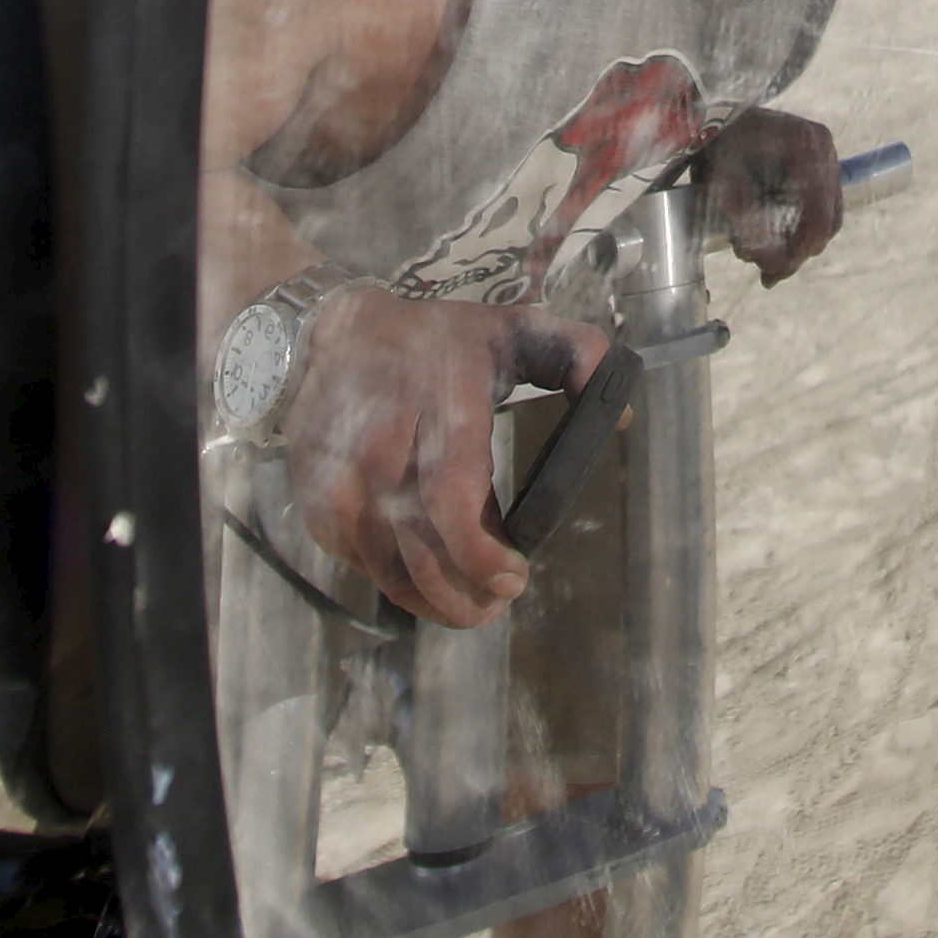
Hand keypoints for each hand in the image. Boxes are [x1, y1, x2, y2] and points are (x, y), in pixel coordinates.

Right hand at [285, 286, 607, 626]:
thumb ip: (580, 357)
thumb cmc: (439, 339)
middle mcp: (380, 446)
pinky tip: (429, 582)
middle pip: (419, 545)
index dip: (480, 551)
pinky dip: (395, 581)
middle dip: (464, 590)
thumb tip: (620, 415)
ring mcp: (339, 479)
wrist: (334, 333)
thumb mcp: (517, 329)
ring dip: (432, 599)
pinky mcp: (317, 502)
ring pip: (385, 566)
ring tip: (473, 608)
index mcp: (439, 405)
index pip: (451, 494)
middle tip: (500, 602)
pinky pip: (359, 561)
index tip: (515, 577)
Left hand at [692, 106, 841, 285]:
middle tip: (765, 273)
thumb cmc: (713, 140)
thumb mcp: (723, 185)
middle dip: (795, 250)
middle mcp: (823, 148)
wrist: (706, 108)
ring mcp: (823, 150)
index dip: (796, 254)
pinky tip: (774, 231)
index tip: (771, 275)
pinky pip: (819, 200)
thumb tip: (768, 264)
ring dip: (797, 238)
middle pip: (826, 220)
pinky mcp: (815, 156)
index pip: (818, 219)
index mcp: (809, 150)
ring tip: (763, 255)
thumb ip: (747, 225)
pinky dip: (799, 221)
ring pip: (825, 213)